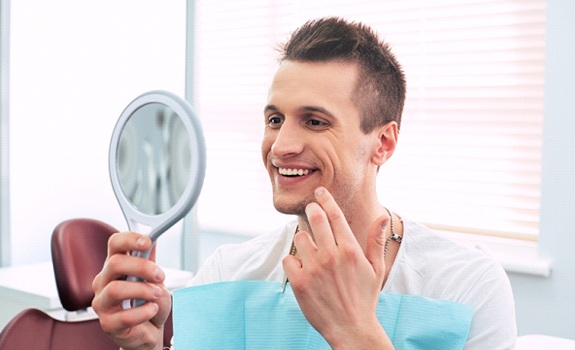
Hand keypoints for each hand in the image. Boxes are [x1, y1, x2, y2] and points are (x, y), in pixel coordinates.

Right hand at [92, 232, 170, 349]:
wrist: (149, 331)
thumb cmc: (148, 303)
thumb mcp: (154, 279)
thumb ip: (151, 261)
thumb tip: (153, 239)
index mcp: (115, 266)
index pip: (115, 244)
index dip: (130, 239)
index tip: (148, 241)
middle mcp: (104, 282)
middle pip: (115, 263)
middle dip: (142, 267)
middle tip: (159, 275)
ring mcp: (103, 303)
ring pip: (116, 290)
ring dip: (142, 290)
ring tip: (156, 295)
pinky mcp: (108, 324)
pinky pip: (124, 317)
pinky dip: (144, 312)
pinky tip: (152, 310)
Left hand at [283, 187, 393, 348]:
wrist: (351, 329)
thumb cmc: (364, 298)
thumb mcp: (376, 269)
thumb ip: (375, 240)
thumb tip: (382, 216)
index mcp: (351, 250)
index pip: (335, 215)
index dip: (326, 199)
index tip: (320, 191)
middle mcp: (332, 256)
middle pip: (314, 218)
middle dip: (311, 210)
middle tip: (311, 209)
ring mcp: (314, 268)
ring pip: (300, 238)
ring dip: (303, 240)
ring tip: (311, 251)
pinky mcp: (300, 282)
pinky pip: (289, 260)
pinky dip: (294, 263)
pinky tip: (303, 270)